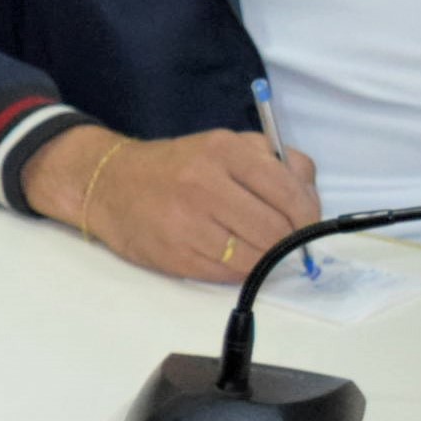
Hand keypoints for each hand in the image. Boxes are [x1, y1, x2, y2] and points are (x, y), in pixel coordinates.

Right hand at [23, 125, 319, 283]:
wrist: (108, 183)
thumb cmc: (178, 166)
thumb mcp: (227, 145)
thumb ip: (277, 160)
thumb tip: (311, 200)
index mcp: (224, 151)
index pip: (290, 194)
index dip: (308, 218)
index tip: (306, 226)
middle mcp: (204, 184)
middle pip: (276, 231)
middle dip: (288, 242)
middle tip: (283, 242)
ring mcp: (186, 223)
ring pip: (255, 257)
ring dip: (264, 258)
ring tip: (254, 247)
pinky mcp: (173, 255)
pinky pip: (227, 274)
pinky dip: (238, 270)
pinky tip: (228, 255)